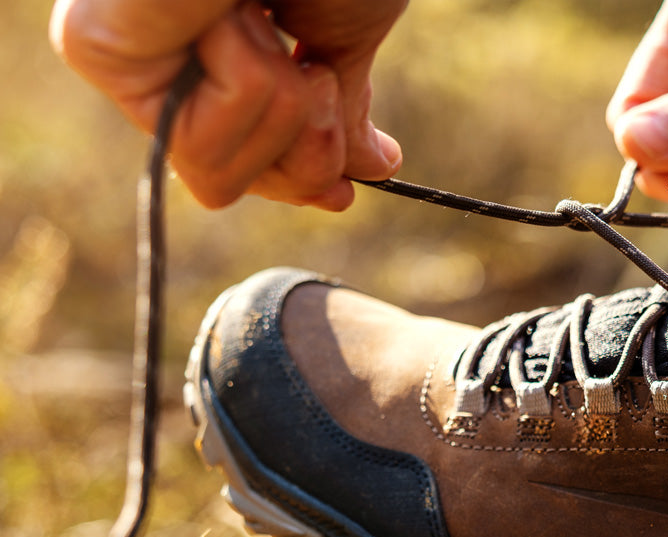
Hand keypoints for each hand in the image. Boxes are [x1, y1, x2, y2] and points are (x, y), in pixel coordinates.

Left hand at [50, 0, 406, 209]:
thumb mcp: (349, 41)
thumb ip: (345, 114)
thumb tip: (379, 167)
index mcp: (211, 56)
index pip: (239, 167)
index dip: (291, 181)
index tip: (341, 194)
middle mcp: (160, 60)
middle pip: (223, 186)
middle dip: (296, 143)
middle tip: (313, 68)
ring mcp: (124, 58)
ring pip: (213, 173)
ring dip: (275, 98)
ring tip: (264, 14)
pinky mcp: (96, 51)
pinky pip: (191, 142)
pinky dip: (240, 80)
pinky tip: (228, 11)